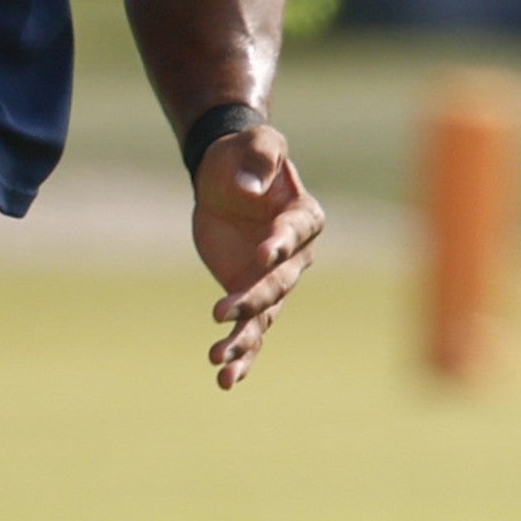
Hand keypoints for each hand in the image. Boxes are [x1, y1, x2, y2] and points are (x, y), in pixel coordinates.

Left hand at [192, 123, 322, 390]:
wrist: (227, 176)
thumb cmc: (245, 153)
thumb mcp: (254, 142)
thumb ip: (259, 156)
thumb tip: (250, 191)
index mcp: (303, 216)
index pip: (294, 234)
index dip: (279, 244)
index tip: (261, 255)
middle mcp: (295, 256)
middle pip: (278, 282)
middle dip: (252, 298)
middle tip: (220, 310)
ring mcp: (273, 280)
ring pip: (265, 316)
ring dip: (243, 339)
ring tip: (217, 359)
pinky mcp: (250, 294)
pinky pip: (252, 329)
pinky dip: (241, 353)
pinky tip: (224, 378)